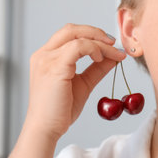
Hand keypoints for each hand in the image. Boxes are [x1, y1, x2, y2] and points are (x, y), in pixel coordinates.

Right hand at [25, 23, 125, 138]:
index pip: (70, 34)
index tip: (111, 45)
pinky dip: (93, 49)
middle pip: (71, 29)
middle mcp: (43, 54)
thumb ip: (97, 68)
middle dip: (96, 32)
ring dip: (99, 42)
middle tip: (113, 43)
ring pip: (77, 36)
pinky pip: (78, 47)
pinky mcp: (54, 67)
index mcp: (47, 56)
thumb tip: (114, 56)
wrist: (47, 129)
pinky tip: (100, 59)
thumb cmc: (60, 109)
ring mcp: (46, 59)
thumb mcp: (84, 83)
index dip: (92, 34)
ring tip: (112, 54)